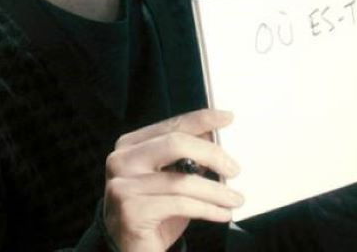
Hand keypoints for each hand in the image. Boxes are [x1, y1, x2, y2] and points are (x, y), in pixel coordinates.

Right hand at [101, 109, 243, 251]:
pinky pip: (181, 204)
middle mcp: (121, 160)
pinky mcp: (131, 210)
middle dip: (212, 154)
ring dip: (216, 191)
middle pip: (175, 144)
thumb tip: (214, 135)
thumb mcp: (170, 179)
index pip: (170, 126)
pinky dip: (208, 209)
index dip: (201, 119)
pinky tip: (222, 213)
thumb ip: (185, 156)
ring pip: (182, 180)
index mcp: (129, 146)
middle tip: (234, 169)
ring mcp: (123, 185)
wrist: (129, 248)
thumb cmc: (154, 212)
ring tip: (235, 199)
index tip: (227, 118)